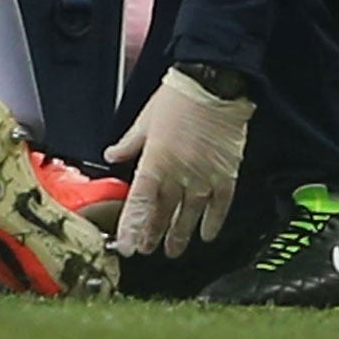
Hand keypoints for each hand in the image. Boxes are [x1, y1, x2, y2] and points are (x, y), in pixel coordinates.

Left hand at [104, 67, 254, 258]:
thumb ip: (128, 144)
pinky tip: (206, 235)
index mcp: (155, 161)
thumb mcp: (145, 120)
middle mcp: (179, 174)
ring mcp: (204, 177)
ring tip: (171, 251)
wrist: (214, 86)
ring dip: (179, 235)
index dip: (133, 227)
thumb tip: (112, 156)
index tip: (127, 246)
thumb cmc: (177, 99)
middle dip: (152, 235)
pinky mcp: (226, 175)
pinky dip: (213, 222)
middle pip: (163, 213)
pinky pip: (220, 206)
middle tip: (145, 250)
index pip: (141, 202)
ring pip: (189, 215)